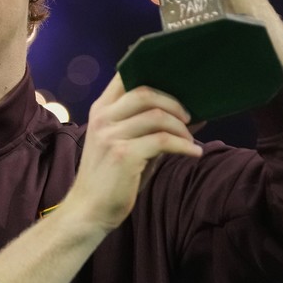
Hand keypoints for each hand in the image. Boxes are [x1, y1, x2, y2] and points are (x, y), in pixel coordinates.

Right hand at [64, 75, 202, 232]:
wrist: (89, 211)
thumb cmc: (113, 178)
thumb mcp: (128, 146)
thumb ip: (152, 127)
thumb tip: (192, 115)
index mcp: (101, 110)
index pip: (124, 77)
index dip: (151, 72)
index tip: (176, 81)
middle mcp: (103, 118)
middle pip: (145, 92)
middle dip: (173, 102)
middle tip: (189, 117)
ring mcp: (111, 135)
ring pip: (157, 116)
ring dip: (181, 128)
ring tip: (190, 140)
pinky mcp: (124, 154)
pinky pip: (162, 140)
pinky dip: (183, 146)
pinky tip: (193, 152)